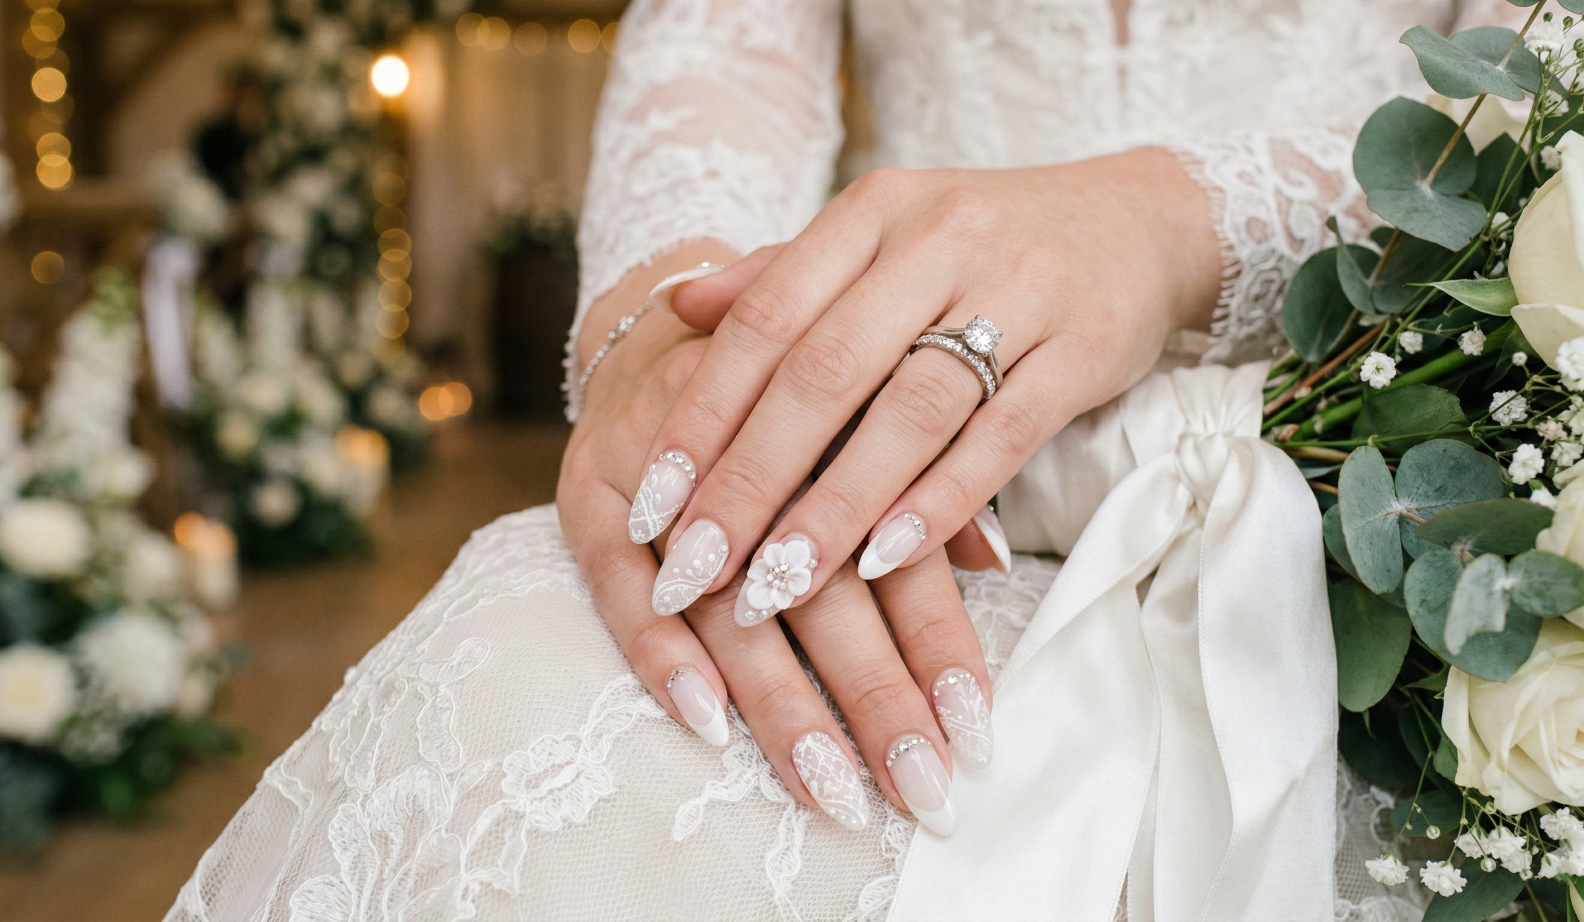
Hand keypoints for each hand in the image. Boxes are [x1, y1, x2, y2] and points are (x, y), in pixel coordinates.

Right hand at [558, 243, 991, 835]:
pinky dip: (657, 649)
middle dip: (875, 695)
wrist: (665, 313)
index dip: (937, 639)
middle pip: (821, 585)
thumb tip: (993, 563)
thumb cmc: (791, 383)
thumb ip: (925, 476)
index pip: (896, 546)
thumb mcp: (866, 405)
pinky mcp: (591, 485)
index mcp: (838, 416)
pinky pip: (615, 578)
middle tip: (920, 788)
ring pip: (728, 599)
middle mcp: (754, 440)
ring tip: (833, 792)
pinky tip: (704, 722)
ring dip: (781, 702)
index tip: (976, 730)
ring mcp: (665, 465)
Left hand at [635, 149, 1220, 622]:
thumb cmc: (985, 244)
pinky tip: (887, 559)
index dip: (703, 416)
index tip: (652, 503)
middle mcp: (937, 242)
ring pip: (909, 410)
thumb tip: (678, 307)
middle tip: (696, 568)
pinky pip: (1002, 435)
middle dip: (750, 480)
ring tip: (777, 584)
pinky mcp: (1082, 348)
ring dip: (837, 506)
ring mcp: (1017, 291)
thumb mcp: (883, 235)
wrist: (1139, 219)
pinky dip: (941, 500)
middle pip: (825, 372)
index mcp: (872, 213)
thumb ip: (785, 275)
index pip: (766, 319)